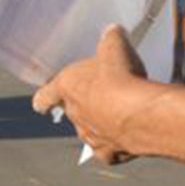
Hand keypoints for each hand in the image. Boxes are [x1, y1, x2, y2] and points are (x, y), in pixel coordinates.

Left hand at [32, 25, 148, 164]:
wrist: (143, 114)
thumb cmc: (122, 78)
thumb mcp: (115, 47)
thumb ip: (110, 39)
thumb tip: (112, 32)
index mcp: (67, 88)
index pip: (45, 96)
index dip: (44, 98)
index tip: (41, 103)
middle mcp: (75, 115)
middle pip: (73, 111)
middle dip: (86, 104)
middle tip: (105, 94)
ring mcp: (90, 137)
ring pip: (90, 131)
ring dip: (101, 123)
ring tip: (122, 112)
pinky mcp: (109, 154)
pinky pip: (109, 150)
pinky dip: (117, 143)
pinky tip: (130, 133)